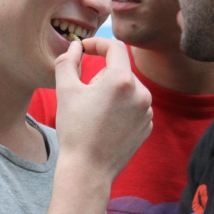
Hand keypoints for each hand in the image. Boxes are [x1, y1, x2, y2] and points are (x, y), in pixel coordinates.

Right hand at [54, 38, 152, 180]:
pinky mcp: (148, 126)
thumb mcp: (65, 90)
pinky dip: (121, 107)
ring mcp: (147, 111)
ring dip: (112, 91)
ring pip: (128, 88)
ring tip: (95, 112)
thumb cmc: (75, 129)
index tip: (84, 49)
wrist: (88, 170)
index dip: (98, 43)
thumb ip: (68, 61)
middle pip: (120, 69)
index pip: (115, 47)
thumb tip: (75, 47)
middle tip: (84, 93)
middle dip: (101, 74)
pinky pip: (134, 106)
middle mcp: (141, 93)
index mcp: (122, 80)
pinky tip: (105, 124)